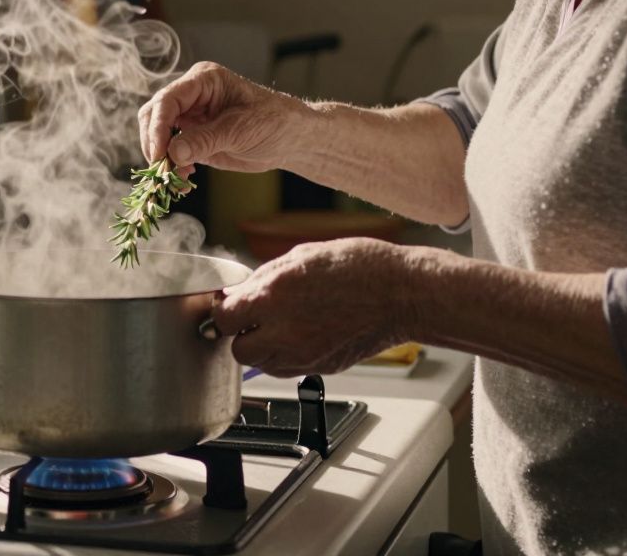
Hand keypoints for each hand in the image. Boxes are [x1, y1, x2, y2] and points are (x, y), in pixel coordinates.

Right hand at [137, 61, 307, 176]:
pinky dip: (171, 168)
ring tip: (176, 179)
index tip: (160, 154)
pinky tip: (184, 180)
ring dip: (161, 159)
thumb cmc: (273, 122)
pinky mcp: (191, 139)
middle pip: (153, 115)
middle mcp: (190, 96)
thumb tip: (173, 153)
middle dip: (154, 143)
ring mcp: (189, 118)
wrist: (289, 139)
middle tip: (163, 170)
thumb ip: (205, 140)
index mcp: (203, 81)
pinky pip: (169, 153)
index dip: (158, 127)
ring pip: (156, 135)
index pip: (167, 100)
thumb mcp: (240, 130)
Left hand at [214, 238, 420, 376]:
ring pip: (261, 365)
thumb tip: (238, 293)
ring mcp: (303, 354)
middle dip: (242, 334)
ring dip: (263, 348)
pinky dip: (285, 358)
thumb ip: (263, 278)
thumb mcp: (301, 256)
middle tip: (256, 318)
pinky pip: (287, 370)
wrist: (401, 293)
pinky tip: (300, 337)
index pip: (224, 318)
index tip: (232, 305)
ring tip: (282, 326)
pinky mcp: (320, 367)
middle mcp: (284, 330)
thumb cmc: (359, 268)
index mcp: (274, 295)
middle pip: (238, 350)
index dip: (226, 311)